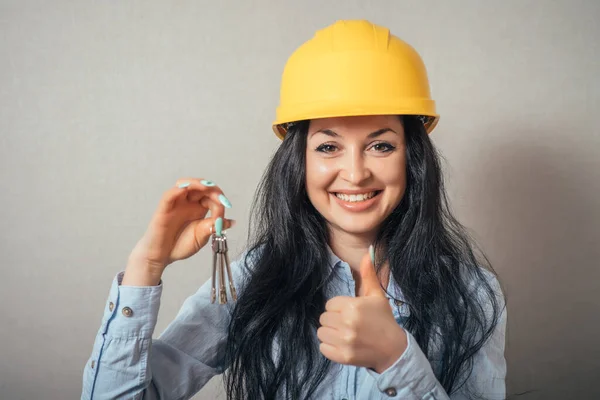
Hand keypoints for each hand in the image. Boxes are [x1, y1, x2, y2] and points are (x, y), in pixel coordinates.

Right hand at [123, 178, 233, 285]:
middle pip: (201, 186)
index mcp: (199, 208)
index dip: (220, 202)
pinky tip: (186, 189)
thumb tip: (231, 222)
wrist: (161, 256)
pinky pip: (170, 195)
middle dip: (213, 190)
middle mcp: (188, 202)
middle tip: (221, 199)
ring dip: (197, 183)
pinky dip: (178, 189)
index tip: (223, 215)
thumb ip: (214, 227)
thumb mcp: (202, 236)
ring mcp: (176, 203)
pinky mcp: (164, 208)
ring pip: (186, 184)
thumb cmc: (180, 245)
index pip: (211, 197)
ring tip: (207, 186)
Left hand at [317, 248, 407, 372]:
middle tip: (349, 324)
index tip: (351, 313)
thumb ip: (369, 274)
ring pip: (321, 332)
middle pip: (324, 318)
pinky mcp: (342, 356)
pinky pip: (323, 348)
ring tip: (345, 334)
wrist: (393, 349)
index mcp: (353, 306)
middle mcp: (347, 323)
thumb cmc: (383, 319)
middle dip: (334, 320)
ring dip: (330, 333)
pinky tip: (343, 345)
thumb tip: (368, 251)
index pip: (330, 304)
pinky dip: (330, 347)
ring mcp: (344, 341)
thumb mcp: (376, 296)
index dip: (339, 308)